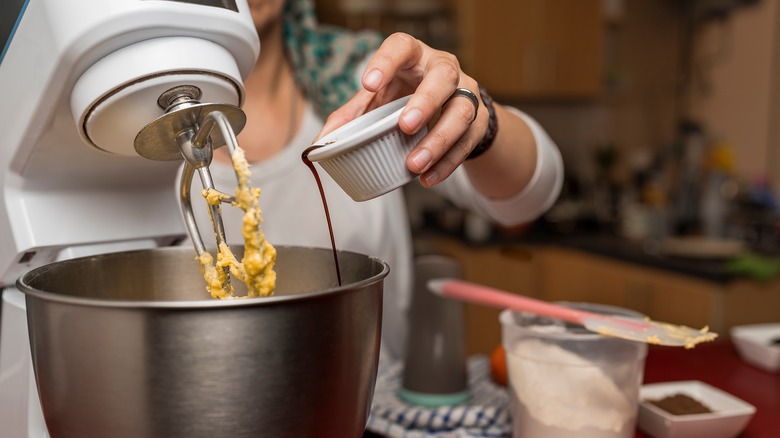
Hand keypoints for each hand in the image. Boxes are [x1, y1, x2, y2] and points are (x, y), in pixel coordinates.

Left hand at [317, 33, 486, 187]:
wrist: (448, 108)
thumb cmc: (404, 97)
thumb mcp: (377, 100)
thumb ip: (351, 116)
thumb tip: (321, 143)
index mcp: (413, 56)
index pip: (401, 46)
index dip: (386, 61)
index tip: (368, 84)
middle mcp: (443, 69)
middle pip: (442, 76)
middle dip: (425, 101)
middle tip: (405, 125)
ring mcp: (466, 93)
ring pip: (461, 112)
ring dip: (438, 140)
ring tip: (414, 164)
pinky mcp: (479, 121)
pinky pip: (467, 142)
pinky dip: (447, 163)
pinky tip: (428, 178)